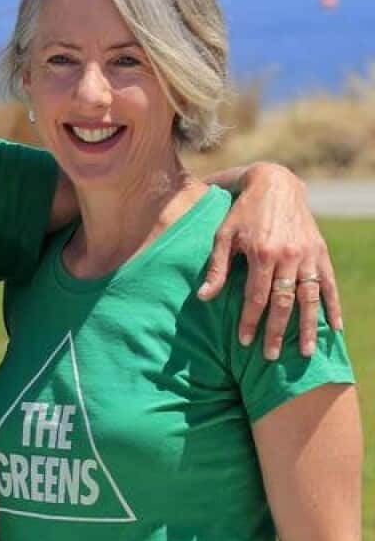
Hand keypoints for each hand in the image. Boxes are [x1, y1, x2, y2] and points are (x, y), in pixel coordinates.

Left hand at [199, 162, 341, 359]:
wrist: (275, 184)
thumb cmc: (242, 212)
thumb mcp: (223, 235)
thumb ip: (216, 268)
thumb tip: (204, 298)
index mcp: (262, 253)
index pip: (256, 296)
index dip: (250, 320)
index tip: (244, 341)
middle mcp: (288, 256)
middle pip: (284, 302)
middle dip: (277, 331)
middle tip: (271, 357)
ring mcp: (308, 254)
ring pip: (310, 297)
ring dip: (309, 327)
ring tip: (307, 353)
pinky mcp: (321, 252)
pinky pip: (329, 284)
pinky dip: (333, 306)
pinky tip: (336, 327)